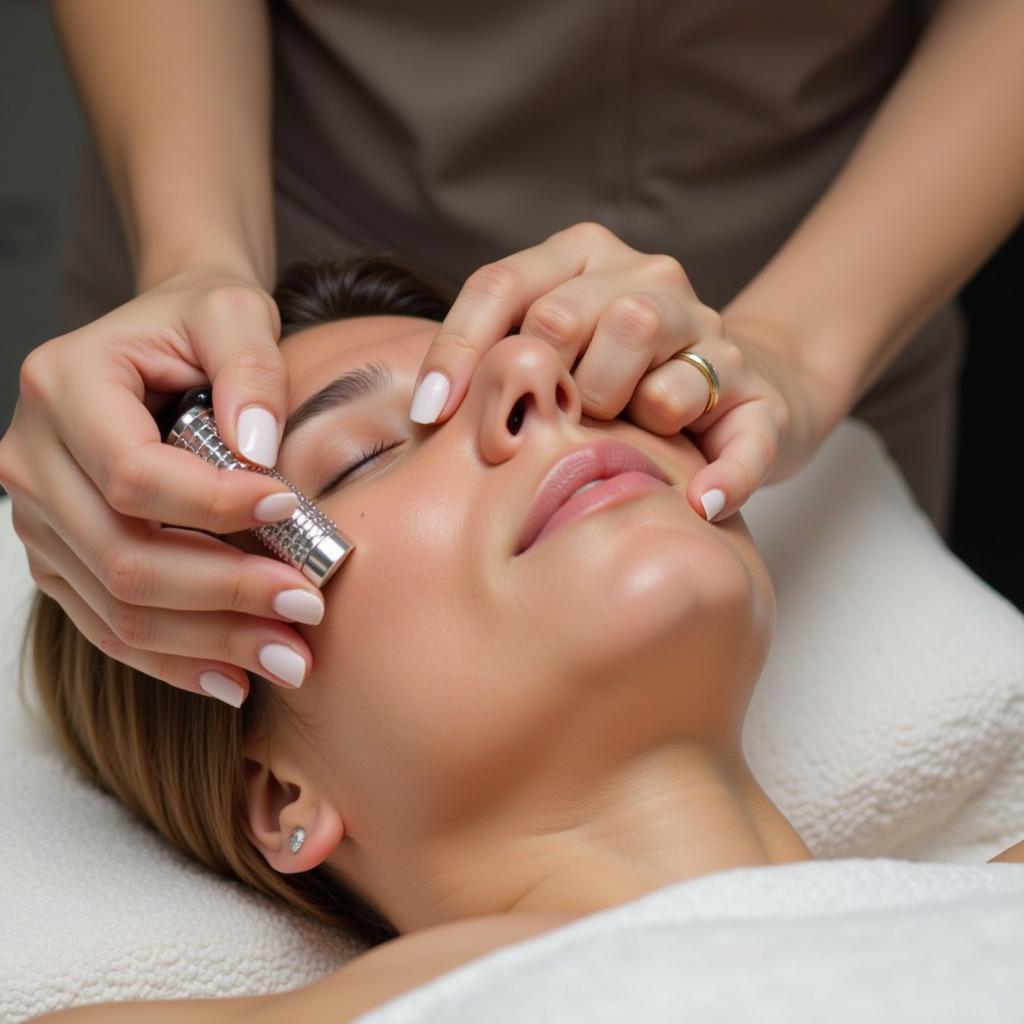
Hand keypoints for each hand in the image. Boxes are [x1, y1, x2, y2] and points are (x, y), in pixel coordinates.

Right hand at [0, 267, 321, 705]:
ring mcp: (41, 517)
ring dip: (209, 641)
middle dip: (226, 591)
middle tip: (308, 605)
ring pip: (116, 606)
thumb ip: (251, 367)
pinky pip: (107, 626)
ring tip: (290, 657)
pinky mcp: (61, 557)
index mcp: (65, 386)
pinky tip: (235, 677)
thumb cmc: (199, 324)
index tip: (290, 511)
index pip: (135, 474)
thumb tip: (258, 451)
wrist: (161, 345)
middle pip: (123, 554)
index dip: (216, 506)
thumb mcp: (234, 313)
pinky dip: (174, 659)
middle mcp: (33, 457)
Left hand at [408, 222, 818, 520]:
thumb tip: (425, 414)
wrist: (743, 391)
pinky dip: (722, 471)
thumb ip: (502, 361)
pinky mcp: (759, 395)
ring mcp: (710, 331)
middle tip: (550, 429)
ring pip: (641, 332)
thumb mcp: (557, 356)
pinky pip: (740, 432)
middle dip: (542, 380)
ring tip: (628, 441)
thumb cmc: (622, 382)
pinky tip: (700, 503)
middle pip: (565, 311)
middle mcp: (651, 280)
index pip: (504, 284)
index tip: (430, 414)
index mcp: (588, 259)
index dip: (459, 348)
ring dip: (618, 403)